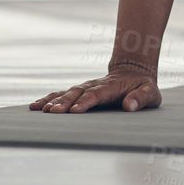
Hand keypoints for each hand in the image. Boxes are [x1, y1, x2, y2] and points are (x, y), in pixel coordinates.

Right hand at [29, 66, 161, 113]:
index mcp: (110, 88)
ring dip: (52, 101)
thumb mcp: (149, 92)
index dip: (86, 102)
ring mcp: (85, 88)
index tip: (75, 111)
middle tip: (51, 113)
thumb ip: (141, 98)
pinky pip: (61, 94)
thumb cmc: (142, 86)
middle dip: (64, 103)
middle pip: (77, 94)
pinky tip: (34, 107)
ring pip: (66, 93)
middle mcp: (94, 86)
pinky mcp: (79, 92)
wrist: (133, 71)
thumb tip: (130, 106)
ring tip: (38, 109)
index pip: (96, 95)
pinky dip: (48, 99)